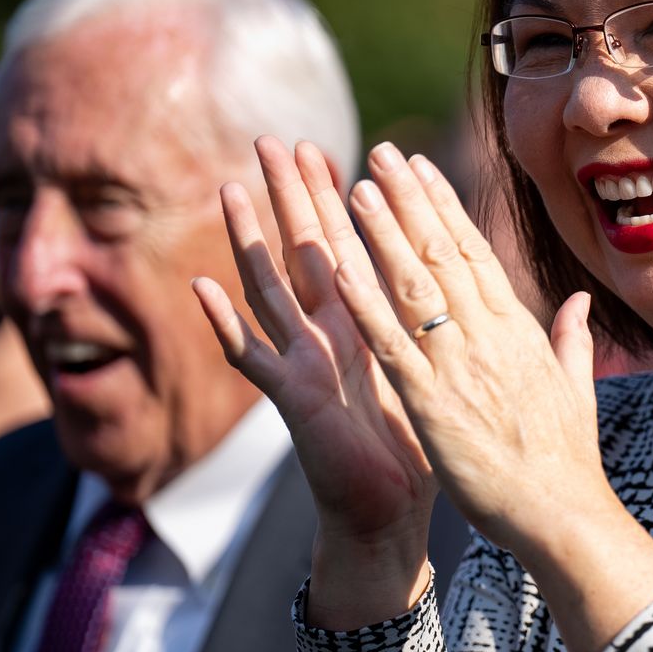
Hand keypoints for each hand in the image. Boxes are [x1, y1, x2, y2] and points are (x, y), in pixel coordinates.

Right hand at [193, 138, 435, 566]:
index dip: (339, 198)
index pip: (348, 245)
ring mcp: (301, 363)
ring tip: (229, 188)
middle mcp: (326, 334)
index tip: (333, 145)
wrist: (390, 513)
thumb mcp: (428, 368)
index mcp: (363, 323)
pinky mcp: (291, 400)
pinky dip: (226, 324)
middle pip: (302, 250)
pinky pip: (253, 357)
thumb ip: (430, 322)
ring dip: (249, 240)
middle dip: (288, 196)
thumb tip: (450, 277)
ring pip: (270, 289)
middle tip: (272, 138)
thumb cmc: (410, 444)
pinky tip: (202, 288)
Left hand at [330, 141, 612, 555]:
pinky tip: (341, 267)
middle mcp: (489, 336)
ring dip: (384, 234)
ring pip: (416, 285)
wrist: (564, 514)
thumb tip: (579, 299)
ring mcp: (460, 366)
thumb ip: (572, 339)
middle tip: (381, 154)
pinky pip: (392, 343)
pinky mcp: (433, 402)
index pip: (476, 253)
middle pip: (444, 253)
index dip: (444, 207)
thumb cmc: (568, 460)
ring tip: (357, 187)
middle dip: (409, 200)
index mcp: (520, 331)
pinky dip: (365, 302)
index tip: (420, 168)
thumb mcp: (577, 388)